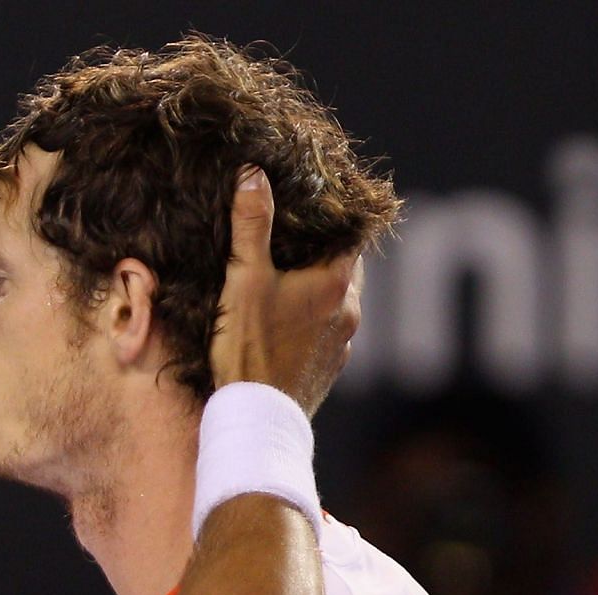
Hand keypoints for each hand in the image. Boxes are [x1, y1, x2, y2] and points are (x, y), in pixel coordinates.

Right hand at [210, 165, 362, 415]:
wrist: (256, 417)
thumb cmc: (249, 348)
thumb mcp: (244, 279)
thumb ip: (251, 225)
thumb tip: (253, 174)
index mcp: (336, 283)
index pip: (354, 233)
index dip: (339, 215)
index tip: (320, 202)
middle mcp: (350, 312)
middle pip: (347, 266)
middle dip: (324, 251)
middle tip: (295, 237)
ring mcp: (343, 344)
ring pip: (339, 301)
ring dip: (318, 288)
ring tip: (286, 280)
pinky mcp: (329, 370)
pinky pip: (328, 332)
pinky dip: (312, 320)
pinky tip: (284, 324)